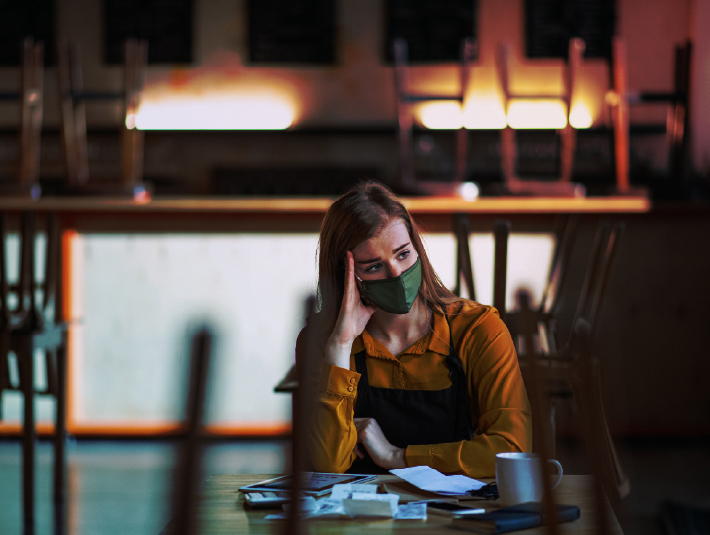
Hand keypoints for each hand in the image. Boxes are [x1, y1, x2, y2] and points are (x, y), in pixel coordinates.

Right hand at [325, 251, 375, 368]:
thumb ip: (374, 303)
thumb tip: (384, 298)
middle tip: (352, 248)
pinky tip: (348, 263)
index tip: (359, 255)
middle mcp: (350, 292)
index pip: (356, 277)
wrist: (346, 336)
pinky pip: (347, 282)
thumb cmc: (354, 323)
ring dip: (348, 263)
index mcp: (355, 294)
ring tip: (349, 251)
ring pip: (348, 275)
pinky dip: (348, 272)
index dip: (357, 267)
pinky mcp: (346, 298)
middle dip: (351, 262)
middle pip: (351, 273)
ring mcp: (347, 294)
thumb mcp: (369, 311)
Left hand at [353, 418, 406, 469]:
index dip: (350, 431)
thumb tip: (347, 432)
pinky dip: (356, 449)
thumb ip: (362, 430)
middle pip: (351, 428)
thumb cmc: (379, 448)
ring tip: (361, 452)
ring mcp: (366, 426)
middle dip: (352, 439)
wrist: (388, 454)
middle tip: (358, 449)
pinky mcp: (364, 433)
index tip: (352, 440)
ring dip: (355, 445)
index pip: (353, 422)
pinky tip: (361, 454)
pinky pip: (353, 440)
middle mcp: (368, 421)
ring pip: (351, 435)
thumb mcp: (371, 435)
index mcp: (370, 420)